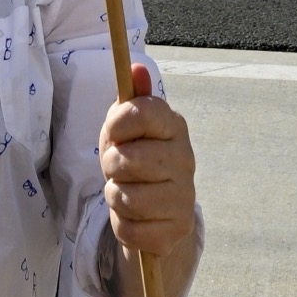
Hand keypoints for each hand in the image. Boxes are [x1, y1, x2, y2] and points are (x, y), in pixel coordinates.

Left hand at [98, 61, 196, 257]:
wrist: (156, 208)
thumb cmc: (137, 157)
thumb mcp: (128, 125)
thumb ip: (131, 98)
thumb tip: (134, 67)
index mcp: (174, 126)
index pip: (144, 112)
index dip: (118, 122)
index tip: (114, 132)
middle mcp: (186, 159)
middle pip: (128, 159)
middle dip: (111, 166)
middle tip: (118, 167)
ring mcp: (185, 197)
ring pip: (126, 197)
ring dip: (115, 196)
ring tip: (126, 191)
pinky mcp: (177, 230)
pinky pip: (130, 228)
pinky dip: (122, 224)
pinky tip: (135, 216)